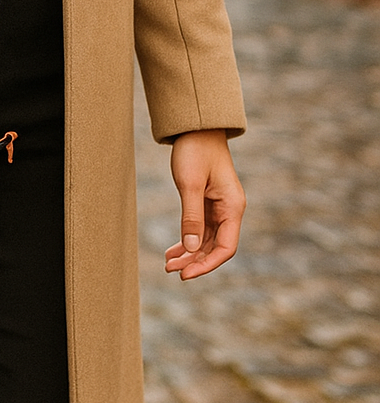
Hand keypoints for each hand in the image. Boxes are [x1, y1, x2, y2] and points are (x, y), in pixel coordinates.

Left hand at [165, 129, 245, 279]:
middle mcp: (229, 210)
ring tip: (168, 264)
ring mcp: (219, 208)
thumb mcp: (190, 184)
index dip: (207, 264)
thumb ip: (191, 217)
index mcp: (233, 207)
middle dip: (194, 261)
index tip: (186, 274)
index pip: (226, 247)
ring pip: (207, 240)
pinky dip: (187, 241)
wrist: (195, 128)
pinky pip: (200, 229)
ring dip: (189, 254)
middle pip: (215, 247)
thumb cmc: (195, 151)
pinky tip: (173, 251)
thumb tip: (192, 248)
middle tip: (170, 270)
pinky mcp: (208, 203)